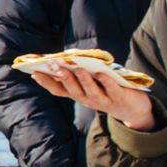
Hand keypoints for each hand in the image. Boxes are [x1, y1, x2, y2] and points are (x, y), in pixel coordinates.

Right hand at [32, 61, 155, 130]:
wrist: (132, 109)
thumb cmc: (107, 89)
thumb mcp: (90, 83)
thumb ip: (79, 74)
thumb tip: (67, 58)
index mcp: (78, 95)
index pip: (58, 90)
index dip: (46, 82)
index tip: (34, 72)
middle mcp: (87, 100)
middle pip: (73, 90)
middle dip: (64, 78)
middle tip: (55, 67)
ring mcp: (103, 101)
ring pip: (91, 91)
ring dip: (83, 80)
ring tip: (78, 69)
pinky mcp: (119, 98)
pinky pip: (112, 90)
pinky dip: (106, 82)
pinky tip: (102, 74)